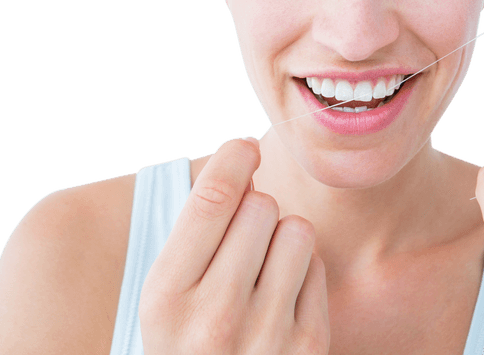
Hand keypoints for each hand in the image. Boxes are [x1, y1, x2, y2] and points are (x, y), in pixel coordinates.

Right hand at [139, 138, 329, 353]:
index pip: (210, 199)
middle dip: (255, 210)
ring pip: (297, 230)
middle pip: (261, 207)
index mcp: (165, 299)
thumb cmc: (190, 340)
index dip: (233, 159)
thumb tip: (243, 159)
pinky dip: (303, 273)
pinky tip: (281, 300)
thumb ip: (197, 232)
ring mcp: (266, 336)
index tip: (244, 148)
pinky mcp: (308, 347)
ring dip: (283, 238)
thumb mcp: (167, 296)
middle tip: (242, 239)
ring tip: (262, 270)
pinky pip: (318, 267)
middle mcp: (214, 319)